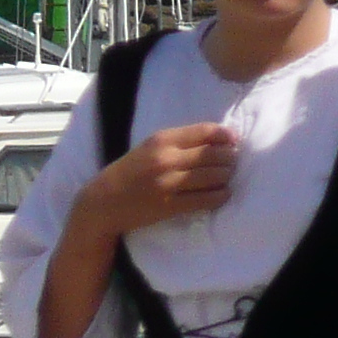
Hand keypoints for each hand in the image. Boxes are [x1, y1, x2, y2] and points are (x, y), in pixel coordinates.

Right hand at [76, 122, 235, 234]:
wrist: (104, 201)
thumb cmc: (129, 172)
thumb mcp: (149, 147)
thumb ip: (178, 142)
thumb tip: (217, 139)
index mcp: (161, 139)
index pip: (204, 132)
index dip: (225, 136)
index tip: (233, 141)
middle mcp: (166, 158)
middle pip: (213, 154)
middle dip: (229, 158)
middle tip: (233, 162)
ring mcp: (168, 183)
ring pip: (213, 176)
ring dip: (227, 176)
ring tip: (228, 177)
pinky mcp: (170, 205)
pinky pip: (205, 199)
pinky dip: (220, 196)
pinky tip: (223, 194)